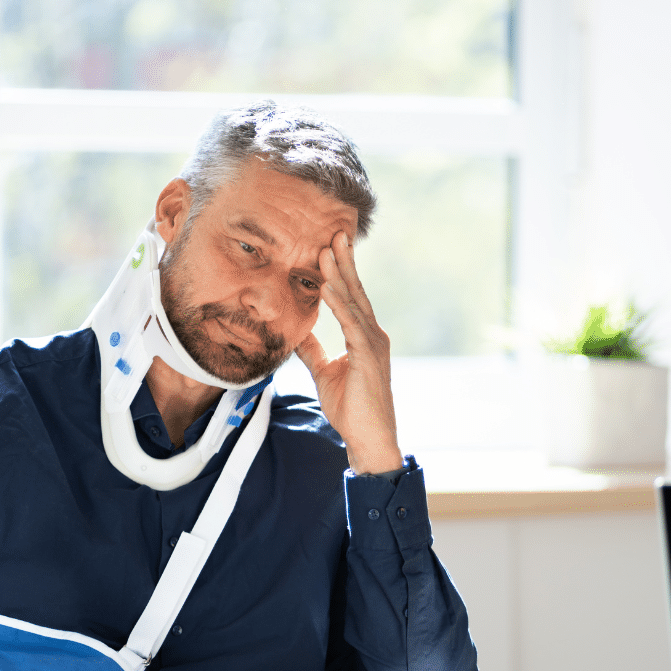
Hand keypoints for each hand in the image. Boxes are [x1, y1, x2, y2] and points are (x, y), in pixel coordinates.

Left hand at [294, 232, 404, 474]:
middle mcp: (373, 334)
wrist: (369, 438)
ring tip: (327, 251)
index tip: (328, 247)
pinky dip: (339, 303)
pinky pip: (352, 324)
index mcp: (364, 336)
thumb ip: (313, 350)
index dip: (340, 272)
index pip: (351, 297)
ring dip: (340, 275)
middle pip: (356, 291)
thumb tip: (297, 333)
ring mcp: (373, 344)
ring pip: (354, 302)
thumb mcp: (325, 372)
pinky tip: (328, 286)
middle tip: (334, 232)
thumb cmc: (351, 409)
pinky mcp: (368, 357)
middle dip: (344, 262)